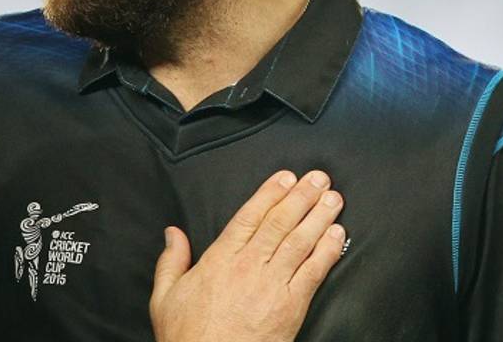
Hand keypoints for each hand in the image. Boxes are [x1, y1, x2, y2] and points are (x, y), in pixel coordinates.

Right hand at [149, 170, 346, 341]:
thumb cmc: (188, 337)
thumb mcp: (165, 297)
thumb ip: (171, 261)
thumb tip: (172, 233)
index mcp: (220, 260)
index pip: (249, 217)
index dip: (269, 194)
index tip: (285, 177)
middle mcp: (248, 266)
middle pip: (279, 222)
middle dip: (301, 197)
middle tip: (318, 178)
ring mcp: (272, 285)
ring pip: (299, 241)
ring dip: (318, 217)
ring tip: (333, 198)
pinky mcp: (292, 306)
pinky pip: (313, 271)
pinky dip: (327, 251)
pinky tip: (336, 235)